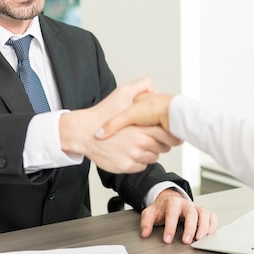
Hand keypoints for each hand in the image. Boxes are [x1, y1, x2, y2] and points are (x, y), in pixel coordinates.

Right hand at [60, 79, 180, 172]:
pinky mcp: (126, 167)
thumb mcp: (122, 93)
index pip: (168, 136)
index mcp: (142, 128)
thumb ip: (141, 86)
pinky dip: (139, 160)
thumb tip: (155, 88)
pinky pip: (142, 166)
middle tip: (149, 136)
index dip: (170, 134)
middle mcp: (140, 144)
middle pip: (163, 148)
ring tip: (137, 143)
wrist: (83, 133)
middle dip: (159, 142)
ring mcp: (133, 157)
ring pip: (153, 158)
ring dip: (149, 152)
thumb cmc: (101, 114)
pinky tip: (130, 151)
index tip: (170, 133)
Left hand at [140, 189, 217, 243]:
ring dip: (203, 227)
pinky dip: (212, 225)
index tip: (167, 239)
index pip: (172, 214)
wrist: (170, 201)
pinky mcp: (203, 212)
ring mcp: (196, 207)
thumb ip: (146, 222)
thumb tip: (145, 233)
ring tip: (199, 239)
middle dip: (189, 228)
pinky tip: (208, 234)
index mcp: (172, 203)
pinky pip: (212, 216)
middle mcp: (186, 204)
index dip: (170, 227)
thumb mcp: (150, 213)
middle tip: (186, 241)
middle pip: (191, 213)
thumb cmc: (161, 209)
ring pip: (204, 214)